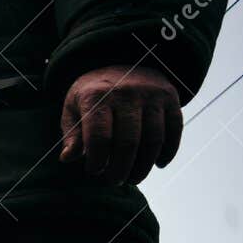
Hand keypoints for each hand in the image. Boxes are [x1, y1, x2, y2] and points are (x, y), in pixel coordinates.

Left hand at [59, 65, 180, 184]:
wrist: (122, 62)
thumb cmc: (93, 95)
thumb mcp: (73, 108)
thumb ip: (71, 134)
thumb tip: (67, 158)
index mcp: (97, 96)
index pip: (98, 136)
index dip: (97, 160)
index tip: (94, 171)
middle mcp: (127, 93)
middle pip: (128, 142)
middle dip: (121, 169)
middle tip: (115, 181)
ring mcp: (151, 94)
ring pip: (153, 139)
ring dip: (144, 165)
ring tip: (133, 178)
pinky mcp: (170, 97)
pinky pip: (174, 129)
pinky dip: (168, 151)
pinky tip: (158, 164)